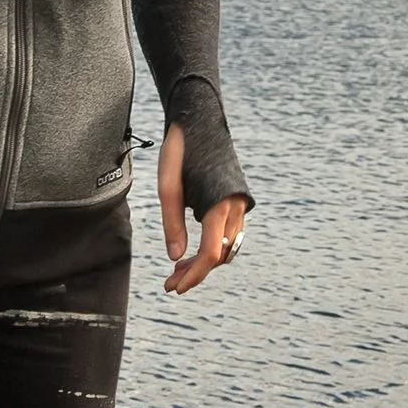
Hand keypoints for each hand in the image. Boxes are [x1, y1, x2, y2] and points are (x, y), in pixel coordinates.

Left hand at [156, 122, 248, 294]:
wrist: (200, 119)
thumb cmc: (180, 151)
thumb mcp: (168, 187)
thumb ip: (172, 224)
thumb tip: (175, 257)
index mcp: (219, 204)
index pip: (211, 254)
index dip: (194, 275)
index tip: (174, 288)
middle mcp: (236, 206)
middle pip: (220, 255)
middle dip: (196, 271)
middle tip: (170, 282)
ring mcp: (239, 203)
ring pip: (227, 246)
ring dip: (205, 260)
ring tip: (178, 267)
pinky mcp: (237, 198)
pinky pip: (230, 233)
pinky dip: (213, 246)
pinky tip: (193, 248)